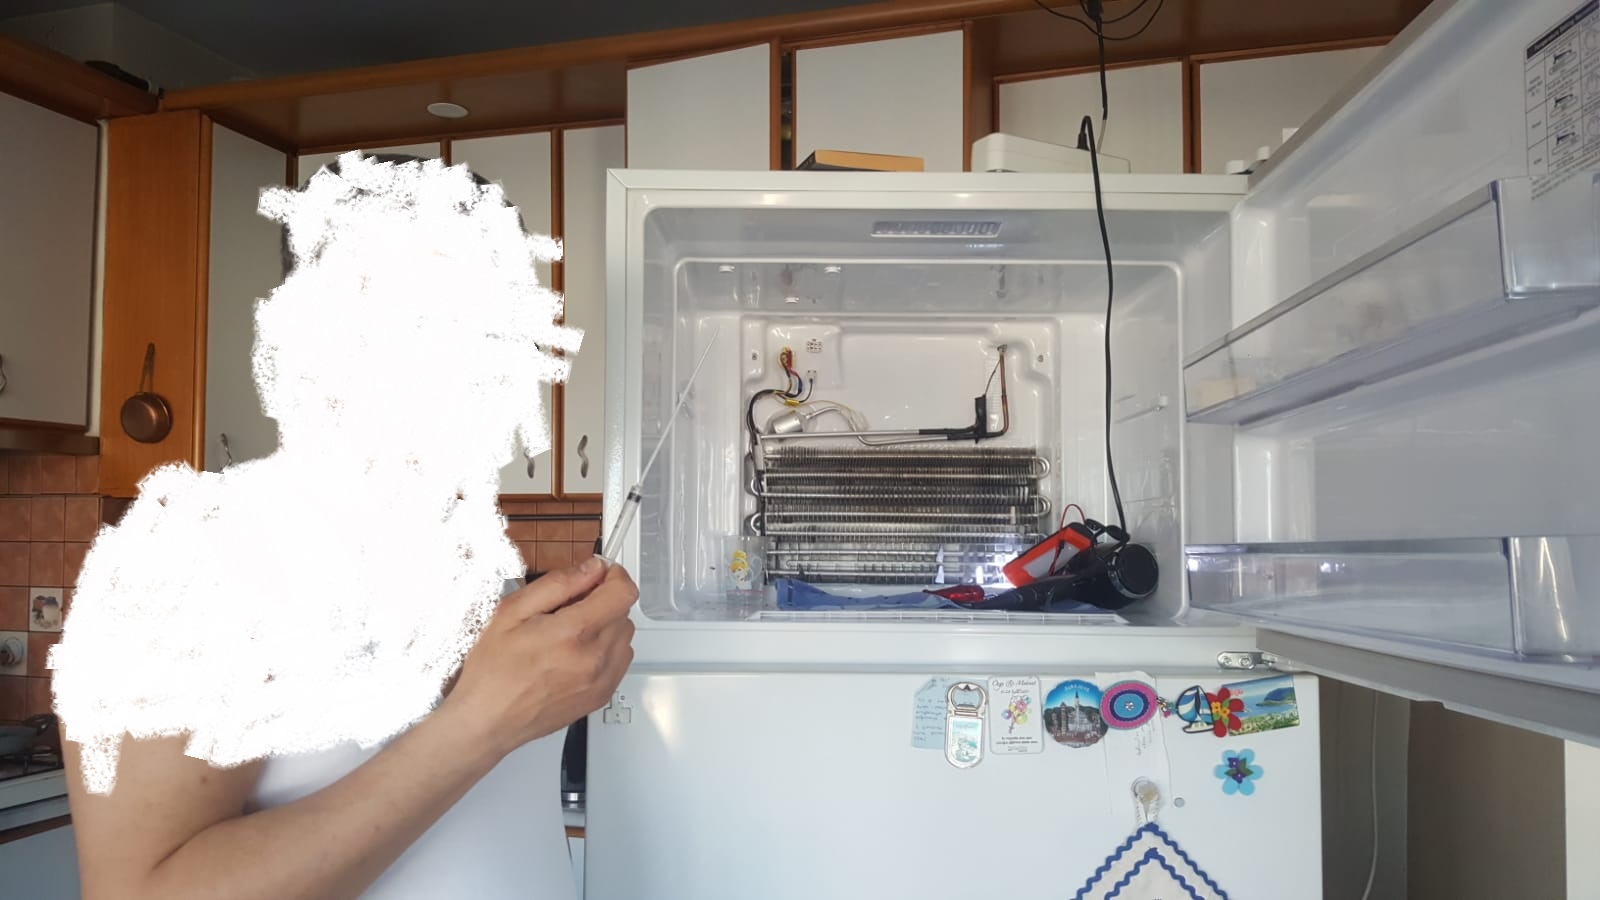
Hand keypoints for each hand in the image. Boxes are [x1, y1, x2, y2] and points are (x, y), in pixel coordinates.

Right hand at [444, 557, 636, 760]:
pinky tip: (575, 653)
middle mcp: (594, 658)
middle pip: (623, 612)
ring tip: (569, 633)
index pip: (623, 592)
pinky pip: (620, 660)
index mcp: (572, 633)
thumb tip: (591, 569)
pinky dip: (606, 649)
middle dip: (602, 601)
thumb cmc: (492, 670)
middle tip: (569, 606)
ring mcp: (601, 680)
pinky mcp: (601, 696)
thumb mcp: (512, 612)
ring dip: (606, 625)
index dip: (614, 576)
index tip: (600, 575)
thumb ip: (557, 585)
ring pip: (624, 636)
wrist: (487, 719)